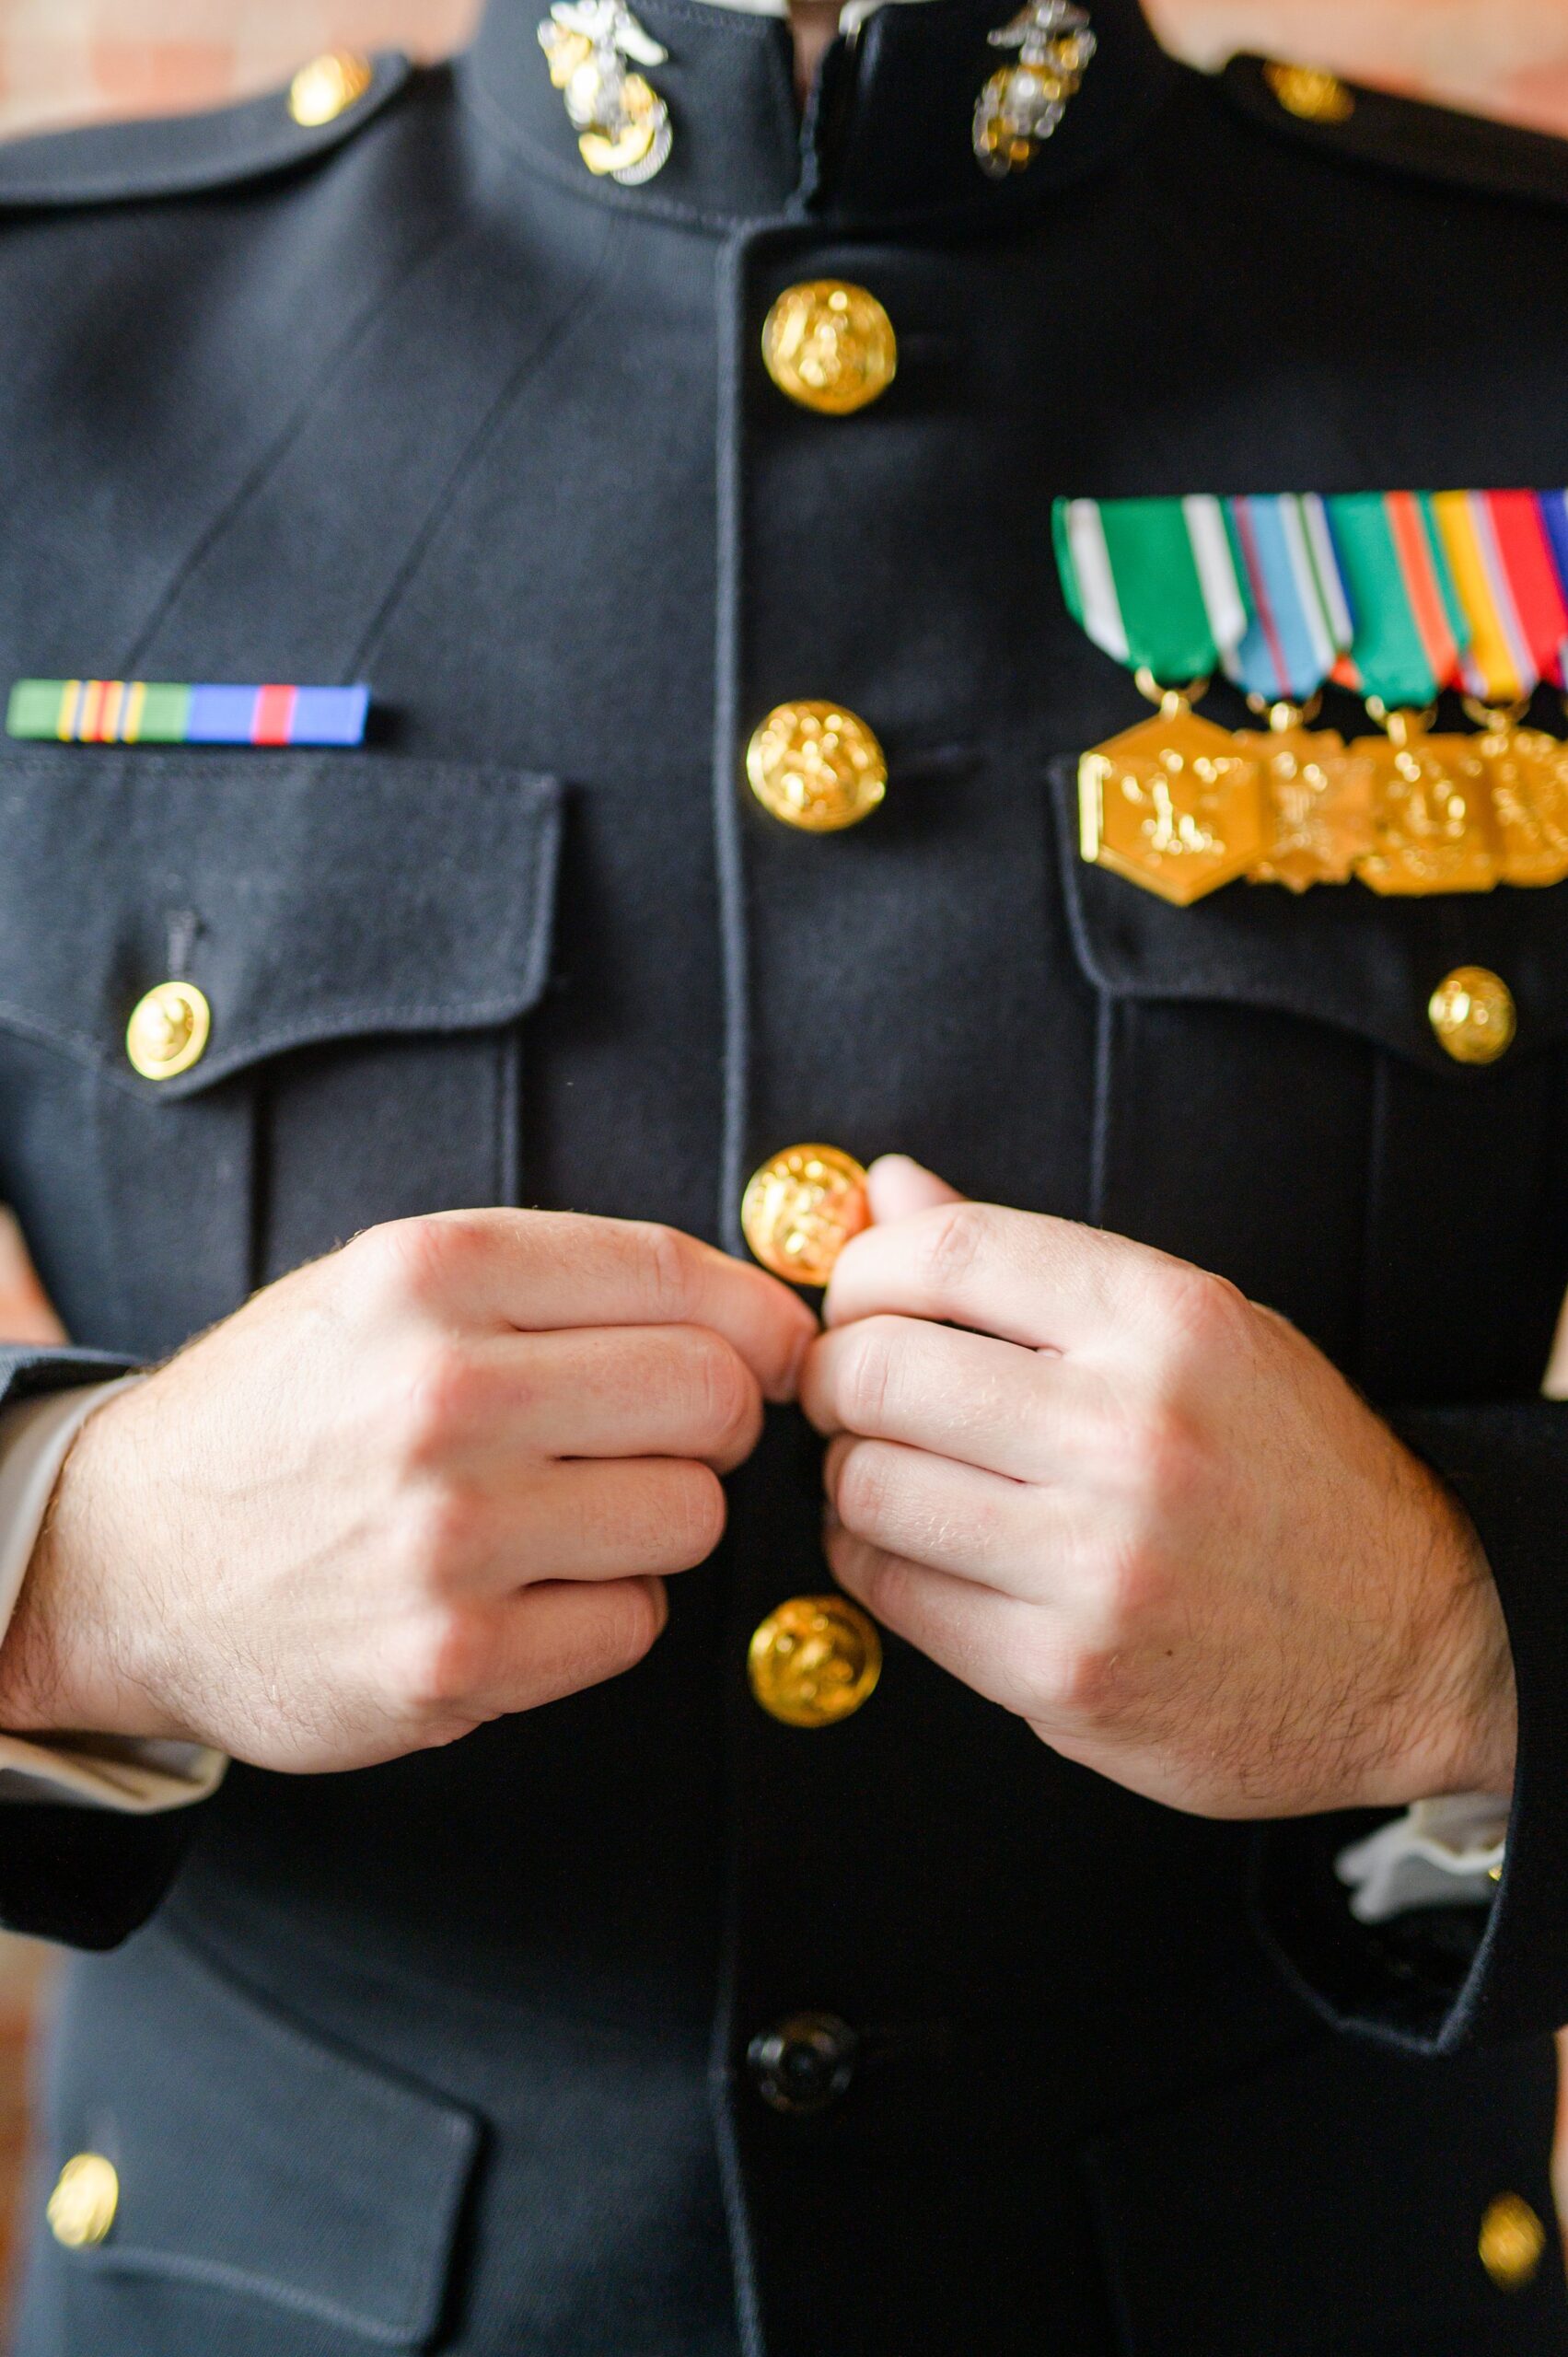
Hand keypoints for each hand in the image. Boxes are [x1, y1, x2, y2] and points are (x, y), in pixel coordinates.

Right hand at [0, 1211, 813, 1771]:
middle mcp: (441, 1395)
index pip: (678, 1275)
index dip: (756, 1317)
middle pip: (711, 1395)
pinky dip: (608, 1610)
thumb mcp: (385, 1285)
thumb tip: (756, 1310)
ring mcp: (446, 1538)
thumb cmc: (290, 1411)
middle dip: (718, 1418)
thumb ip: (556, 1280)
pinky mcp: (452, 1663)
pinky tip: (533, 1589)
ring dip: (662, 1518)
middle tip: (670, 1435)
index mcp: (430, 1276)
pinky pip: (635, 1626)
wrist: (124, 1561)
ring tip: (576, 1512)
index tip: (768, 1349)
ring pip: (693, 1515)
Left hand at [801, 1160, 1516, 1817]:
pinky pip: (891, 1591)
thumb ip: (1036, 1264)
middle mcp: (1133, 1432)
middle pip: (880, 1369)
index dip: (864, 1271)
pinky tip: (914, 1548)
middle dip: (834, 1377)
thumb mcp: (1203, 1334)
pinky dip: (872, 1560)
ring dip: (847, 1476)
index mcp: (1170, 1322)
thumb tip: (885, 1187)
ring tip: (888, 1473)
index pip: (948, 1251)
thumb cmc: (1292, 1477)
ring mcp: (1097, 1561)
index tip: (861, 1300)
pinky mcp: (1062, 1670)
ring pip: (865, 1486)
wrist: (1418, 1652)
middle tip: (850, 1394)